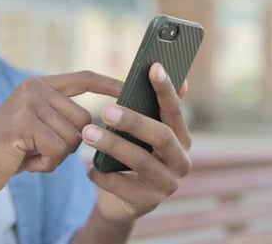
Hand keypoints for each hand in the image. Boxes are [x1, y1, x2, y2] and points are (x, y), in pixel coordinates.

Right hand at [0, 71, 121, 198]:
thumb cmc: (10, 151)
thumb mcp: (39, 127)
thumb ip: (63, 118)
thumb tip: (102, 121)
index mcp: (39, 85)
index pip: (83, 78)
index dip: (108, 83)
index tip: (128, 88)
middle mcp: (34, 88)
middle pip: (85, 118)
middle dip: (70, 143)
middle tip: (41, 149)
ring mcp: (27, 102)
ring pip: (74, 136)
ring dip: (57, 155)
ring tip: (30, 153)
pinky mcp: (22, 123)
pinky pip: (58, 150)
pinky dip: (47, 164)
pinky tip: (25, 161)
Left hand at [82, 63, 191, 222]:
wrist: (122, 203)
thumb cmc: (132, 159)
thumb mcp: (143, 136)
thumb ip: (157, 111)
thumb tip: (183, 81)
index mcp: (182, 140)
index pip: (175, 111)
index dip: (165, 90)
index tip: (153, 67)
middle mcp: (181, 162)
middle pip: (162, 136)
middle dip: (134, 121)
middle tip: (106, 110)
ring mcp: (167, 185)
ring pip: (140, 161)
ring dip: (112, 145)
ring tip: (87, 133)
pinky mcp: (148, 204)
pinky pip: (121, 186)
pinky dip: (102, 174)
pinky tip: (88, 168)